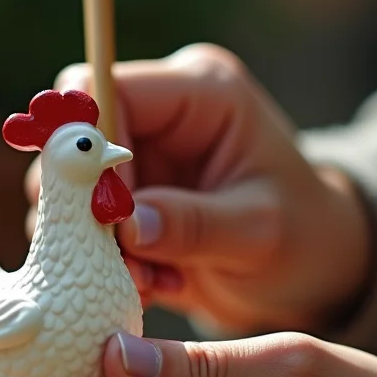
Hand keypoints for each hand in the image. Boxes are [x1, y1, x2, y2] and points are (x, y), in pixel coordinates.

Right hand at [25, 45, 373, 334]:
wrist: (307, 271)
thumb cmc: (303, 238)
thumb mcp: (260, 232)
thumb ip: (194, 224)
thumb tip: (127, 226)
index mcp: (201, 94)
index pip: (108, 91)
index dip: (89, 148)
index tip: (108, 215)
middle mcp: (160, 118)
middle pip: (73, 140)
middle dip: (83, 205)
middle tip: (116, 259)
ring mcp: (139, 161)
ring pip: (69, 190)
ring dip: (94, 243)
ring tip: (146, 282)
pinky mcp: (128, 201)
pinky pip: (84, 226)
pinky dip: (106, 262)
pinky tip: (153, 285)